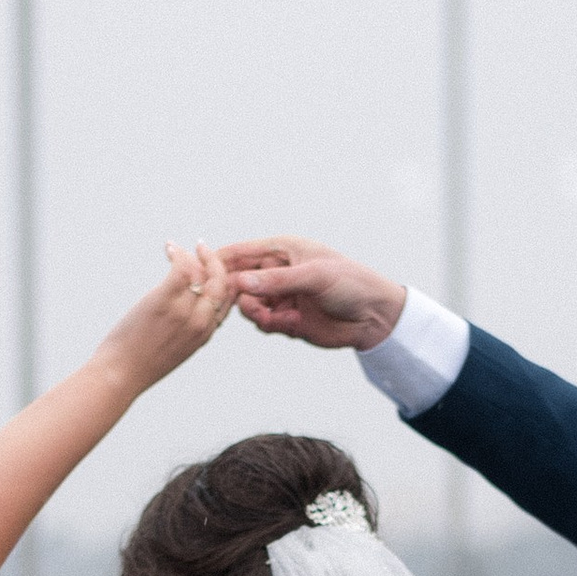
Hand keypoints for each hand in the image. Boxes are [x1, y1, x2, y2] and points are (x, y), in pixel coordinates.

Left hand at [94, 243, 237, 399]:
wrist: (121, 374)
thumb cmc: (140, 364)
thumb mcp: (174, 349)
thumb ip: (184, 330)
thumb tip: (180, 312)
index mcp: (205, 334)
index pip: (228, 299)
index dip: (223, 278)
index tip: (212, 266)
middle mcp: (201, 322)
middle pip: (222, 283)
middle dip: (216, 261)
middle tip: (203, 248)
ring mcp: (184, 312)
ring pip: (203, 273)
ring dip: (195, 254)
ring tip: (179, 248)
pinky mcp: (165, 301)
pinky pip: (181, 269)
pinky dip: (178, 254)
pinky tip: (169, 248)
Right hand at [220, 236, 406, 351]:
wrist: (374, 316)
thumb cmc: (351, 282)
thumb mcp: (314, 276)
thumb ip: (276, 281)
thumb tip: (240, 282)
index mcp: (282, 250)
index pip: (241, 252)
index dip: (219, 261)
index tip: (202, 273)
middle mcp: (276, 272)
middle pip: (237, 281)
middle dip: (233, 293)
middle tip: (237, 302)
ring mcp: (280, 296)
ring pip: (247, 305)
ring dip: (254, 312)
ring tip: (273, 317)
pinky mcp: (285, 319)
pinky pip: (263, 323)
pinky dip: (270, 325)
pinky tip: (289, 324)